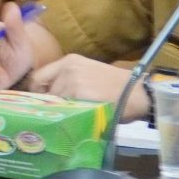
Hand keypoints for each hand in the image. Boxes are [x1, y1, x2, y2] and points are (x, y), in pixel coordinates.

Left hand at [31, 53, 145, 117]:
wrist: (139, 93)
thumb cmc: (116, 88)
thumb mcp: (88, 76)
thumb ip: (67, 82)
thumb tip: (46, 99)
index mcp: (69, 61)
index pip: (38, 78)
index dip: (38, 93)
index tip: (44, 104)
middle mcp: (67, 68)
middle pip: (43, 91)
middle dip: (49, 104)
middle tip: (61, 113)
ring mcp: (73, 81)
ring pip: (53, 102)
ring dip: (60, 111)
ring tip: (76, 115)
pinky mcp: (79, 94)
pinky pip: (64, 109)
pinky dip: (68, 116)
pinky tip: (80, 117)